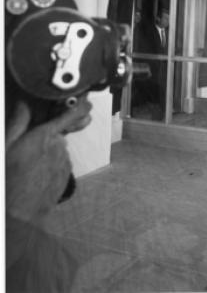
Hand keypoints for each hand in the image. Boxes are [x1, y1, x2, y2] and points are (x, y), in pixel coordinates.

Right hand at [6, 97, 91, 222]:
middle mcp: (60, 146)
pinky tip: (36, 175)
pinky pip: (60, 163)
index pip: (72, 114)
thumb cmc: (8, 178)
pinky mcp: (65, 175)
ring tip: (28, 166)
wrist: (18, 215)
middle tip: (29, 150)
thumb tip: (24, 103)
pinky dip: (51, 165)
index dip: (82, 106)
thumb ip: (18, 122)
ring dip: (48, 152)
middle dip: (48, 137)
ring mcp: (64, 161)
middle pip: (59, 133)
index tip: (87, 102)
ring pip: (58, 149)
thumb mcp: (6, 146)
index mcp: (45, 135)